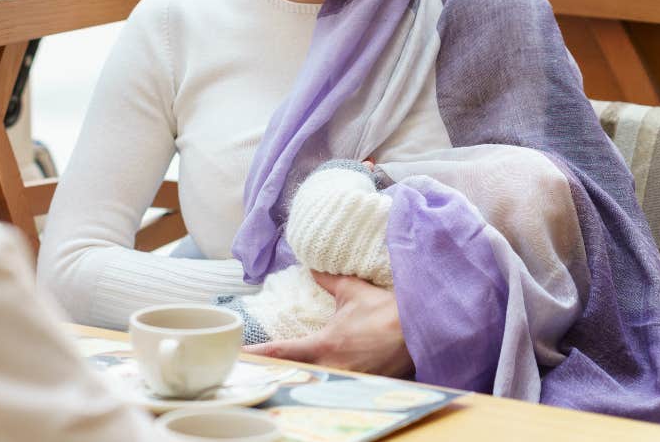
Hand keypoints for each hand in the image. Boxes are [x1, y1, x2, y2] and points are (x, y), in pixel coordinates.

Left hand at [243, 271, 413, 376]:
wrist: (422, 329)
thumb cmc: (387, 311)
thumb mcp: (353, 292)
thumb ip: (329, 281)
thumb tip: (314, 267)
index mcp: (323, 346)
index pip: (280, 352)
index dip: (255, 357)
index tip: (237, 358)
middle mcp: (331, 368)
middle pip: (293, 378)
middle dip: (274, 376)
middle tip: (255, 373)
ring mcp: (348, 382)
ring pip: (315, 388)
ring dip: (301, 384)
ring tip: (282, 381)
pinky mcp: (364, 390)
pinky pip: (339, 392)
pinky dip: (326, 390)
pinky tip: (318, 389)